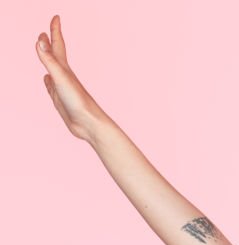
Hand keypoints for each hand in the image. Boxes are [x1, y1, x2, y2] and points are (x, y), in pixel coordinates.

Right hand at [35, 15, 106, 142]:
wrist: (89, 124)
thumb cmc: (78, 102)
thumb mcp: (61, 77)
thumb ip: (50, 60)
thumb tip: (40, 40)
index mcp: (64, 69)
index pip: (57, 45)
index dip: (55, 30)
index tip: (56, 17)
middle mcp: (63, 76)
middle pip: (55, 54)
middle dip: (50, 41)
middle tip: (46, 31)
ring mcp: (61, 87)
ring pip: (52, 69)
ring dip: (48, 60)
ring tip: (44, 53)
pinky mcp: (60, 99)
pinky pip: (50, 86)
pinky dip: (47, 80)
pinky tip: (47, 80)